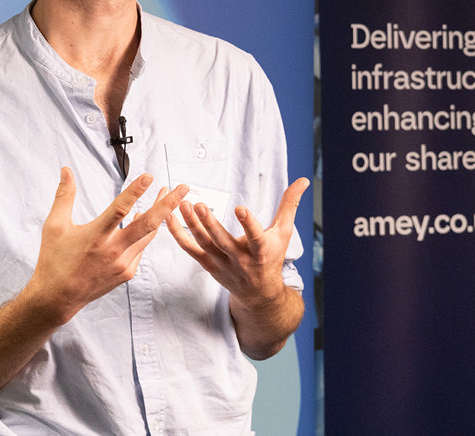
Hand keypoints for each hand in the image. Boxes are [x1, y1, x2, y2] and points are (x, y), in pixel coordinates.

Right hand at [28, 167, 188, 324]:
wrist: (58, 297)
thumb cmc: (54, 259)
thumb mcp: (54, 226)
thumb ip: (64, 196)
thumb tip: (66, 170)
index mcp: (95, 237)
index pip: (120, 209)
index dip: (135, 192)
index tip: (149, 176)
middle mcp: (113, 251)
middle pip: (148, 224)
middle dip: (168, 204)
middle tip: (183, 188)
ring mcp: (123, 263)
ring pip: (148, 235)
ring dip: (160, 215)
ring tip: (167, 195)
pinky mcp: (127, 272)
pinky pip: (141, 247)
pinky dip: (145, 232)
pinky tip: (144, 219)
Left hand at [165, 178, 308, 308]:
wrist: (259, 293)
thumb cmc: (272, 257)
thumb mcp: (284, 232)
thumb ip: (290, 204)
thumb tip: (304, 179)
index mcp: (261, 251)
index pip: (255, 237)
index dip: (248, 224)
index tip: (241, 208)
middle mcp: (241, 259)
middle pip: (223, 242)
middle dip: (210, 224)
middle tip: (199, 204)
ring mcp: (222, 264)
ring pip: (204, 245)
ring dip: (192, 225)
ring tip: (184, 204)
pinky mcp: (208, 265)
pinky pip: (190, 250)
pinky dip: (179, 235)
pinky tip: (170, 217)